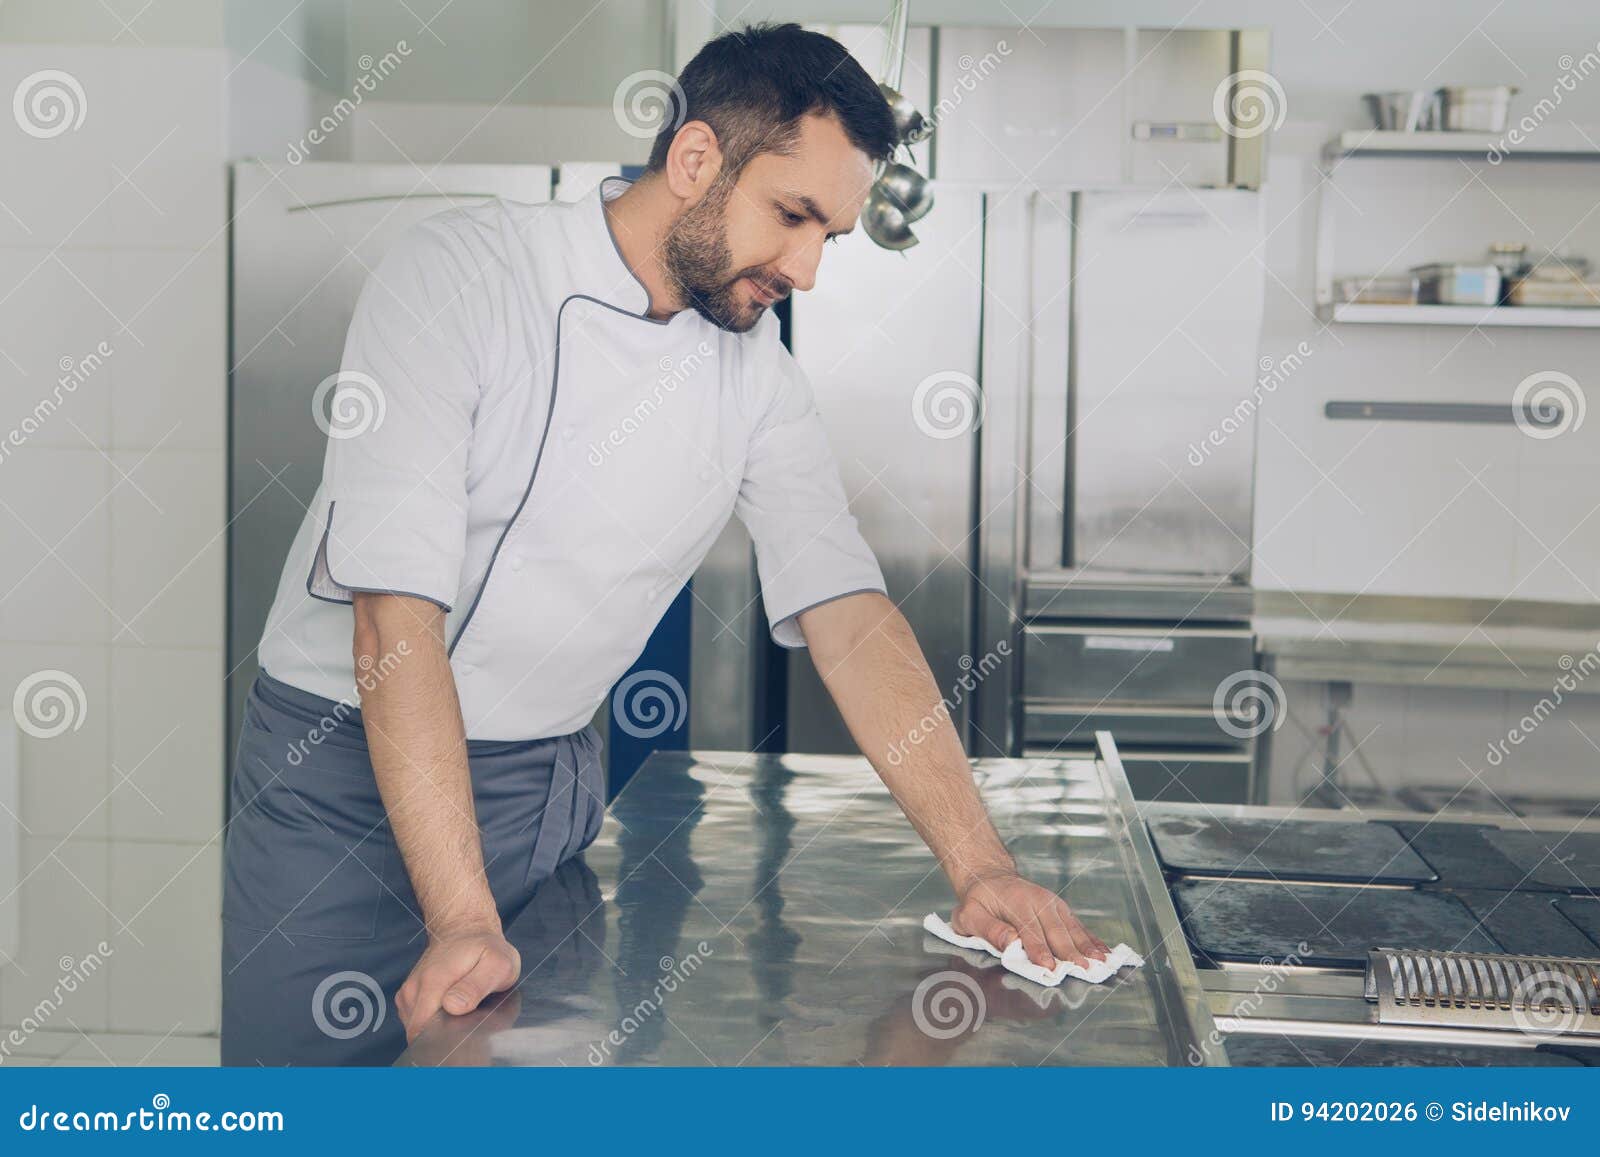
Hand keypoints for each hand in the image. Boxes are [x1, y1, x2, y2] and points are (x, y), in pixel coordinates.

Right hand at [395, 925, 520, 1041]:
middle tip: (471, 1029)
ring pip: (419, 1032)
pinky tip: (451, 1013)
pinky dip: (434, 1025)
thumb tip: (453, 1007)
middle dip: (445, 1040)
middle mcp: (414, 989)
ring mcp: (409, 994)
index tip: (465, 1043)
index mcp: (433, 982)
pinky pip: (417, 1023)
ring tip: (463, 1016)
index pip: (424, 1032)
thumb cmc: (485, 947)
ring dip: (440, 1032)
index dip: (444, 1045)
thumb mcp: (496, 964)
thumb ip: (476, 986)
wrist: (465, 929)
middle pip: (421, 1036)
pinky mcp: (409, 998)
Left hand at [950, 870, 1109, 970]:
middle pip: (1056, 931)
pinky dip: (1092, 939)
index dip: (1039, 950)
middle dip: (1070, 952)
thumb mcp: (970, 914)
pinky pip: (1079, 926)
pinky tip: (1104, 952)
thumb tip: (1010, 941)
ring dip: (1086, 946)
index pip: (1029, 930)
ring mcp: (1053, 904)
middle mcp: (1039, 901)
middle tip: (1083, 970)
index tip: (1049, 966)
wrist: (990, 877)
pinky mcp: (1061, 909)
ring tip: (1101, 963)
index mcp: (1016, 902)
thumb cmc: (978, 901)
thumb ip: (989, 929)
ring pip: (1072, 928)